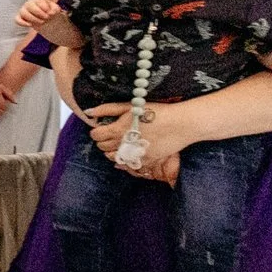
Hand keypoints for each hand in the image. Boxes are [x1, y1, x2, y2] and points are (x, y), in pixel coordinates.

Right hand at [15, 0, 61, 32]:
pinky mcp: (20, 18)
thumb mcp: (55, 9)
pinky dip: (22, 23)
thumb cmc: (50, 12)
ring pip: (24, 13)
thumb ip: (55, 9)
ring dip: (33, 19)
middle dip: (39, 13)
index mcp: (38, 0)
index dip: (46, 9)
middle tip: (47, 18)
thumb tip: (50, 13)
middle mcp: (29, 4)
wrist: (46, 19)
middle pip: (30, 6)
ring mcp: (23, 11)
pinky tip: (30, 25)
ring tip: (42, 22)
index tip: (51, 14)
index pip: (39, 2)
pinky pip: (17, 20)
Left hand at [85, 100, 203, 173]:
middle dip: (104, 140)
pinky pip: (127, 164)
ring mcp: (134, 155)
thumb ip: (108, 109)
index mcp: (118, 130)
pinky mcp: (145, 161)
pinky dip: (125, 158)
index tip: (104, 127)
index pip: (95, 135)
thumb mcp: (131, 106)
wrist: (182, 124)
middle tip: (114, 133)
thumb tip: (88, 112)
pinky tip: (132, 150)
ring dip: (112, 150)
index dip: (97, 131)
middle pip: (102, 147)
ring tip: (122, 141)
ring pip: (112, 157)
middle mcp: (123, 145)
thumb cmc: (158, 112)